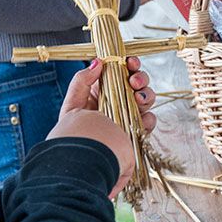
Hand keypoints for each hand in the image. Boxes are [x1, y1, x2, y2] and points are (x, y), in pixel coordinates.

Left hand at [47, 58, 156, 197]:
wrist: (83, 159)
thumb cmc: (73, 133)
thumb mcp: (72, 103)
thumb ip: (82, 80)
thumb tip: (98, 61)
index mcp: (103, 92)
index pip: (120, 72)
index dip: (129, 65)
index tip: (130, 62)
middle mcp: (118, 102)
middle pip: (137, 84)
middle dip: (140, 78)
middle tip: (135, 82)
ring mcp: (129, 116)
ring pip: (146, 100)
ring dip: (146, 95)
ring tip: (139, 99)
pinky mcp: (136, 132)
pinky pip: (149, 121)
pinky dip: (148, 118)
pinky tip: (142, 119)